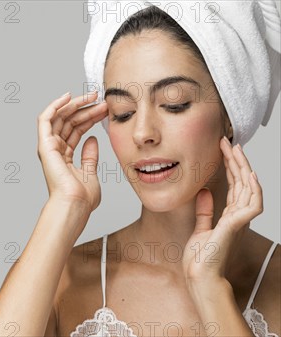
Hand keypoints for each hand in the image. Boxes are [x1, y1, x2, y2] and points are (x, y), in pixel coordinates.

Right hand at [36, 92, 107, 210]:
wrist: (75, 204)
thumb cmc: (82, 197)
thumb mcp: (90, 172)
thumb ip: (90, 156)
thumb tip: (92, 140)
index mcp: (64, 157)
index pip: (76, 130)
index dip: (89, 117)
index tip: (104, 108)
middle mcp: (54, 150)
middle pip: (69, 121)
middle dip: (85, 108)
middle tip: (100, 98)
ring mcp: (48, 147)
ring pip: (60, 117)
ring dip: (75, 104)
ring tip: (91, 96)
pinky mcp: (44, 144)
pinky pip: (45, 119)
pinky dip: (55, 106)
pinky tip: (68, 96)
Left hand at [182, 137, 262, 284]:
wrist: (199, 276)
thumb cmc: (200, 259)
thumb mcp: (200, 229)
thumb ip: (204, 211)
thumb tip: (204, 191)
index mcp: (229, 216)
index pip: (234, 186)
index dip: (231, 167)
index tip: (222, 150)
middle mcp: (237, 217)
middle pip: (243, 183)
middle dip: (237, 161)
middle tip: (228, 142)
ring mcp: (239, 221)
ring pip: (249, 189)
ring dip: (244, 168)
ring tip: (236, 150)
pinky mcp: (236, 226)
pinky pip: (252, 205)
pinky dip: (253, 190)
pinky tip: (249, 175)